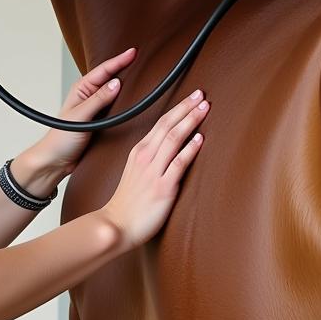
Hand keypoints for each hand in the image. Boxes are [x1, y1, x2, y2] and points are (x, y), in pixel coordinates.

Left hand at [30, 47, 137, 177]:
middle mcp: (89, 97)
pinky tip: (134, 102)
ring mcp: (96, 109)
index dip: (119, 60)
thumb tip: (116, 84)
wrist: (56, 161)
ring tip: (142, 75)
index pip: (104, 71)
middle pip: (111, 78)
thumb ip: (98, 100)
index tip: (133, 52)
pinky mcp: (101, 122)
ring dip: (127, 86)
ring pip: (115, 93)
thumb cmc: (60, 139)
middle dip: (125, 67)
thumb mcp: (80, 117)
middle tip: (141, 58)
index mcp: (81, 90)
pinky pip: (117, 109)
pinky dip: (126, 103)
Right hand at [99, 89, 208, 248]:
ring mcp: (154, 172)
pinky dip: (189, 149)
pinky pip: (178, 163)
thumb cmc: (127, 203)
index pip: (161, 124)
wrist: (116, 225)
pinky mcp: (163, 187)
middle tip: (201, 95)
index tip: (192, 97)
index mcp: (139, 152)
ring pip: (173, 139)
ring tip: (204, 108)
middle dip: (186, 108)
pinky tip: (200, 139)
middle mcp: (146, 158)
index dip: (178, 109)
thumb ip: (150, 159)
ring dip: (190, 121)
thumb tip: (168, 149)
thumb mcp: (135, 173)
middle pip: (168, 126)